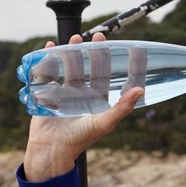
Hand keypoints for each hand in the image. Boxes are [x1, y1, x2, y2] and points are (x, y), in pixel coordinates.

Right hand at [23, 33, 143, 180]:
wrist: (51, 151)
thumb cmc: (80, 139)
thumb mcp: (103, 122)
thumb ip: (122, 107)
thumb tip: (140, 90)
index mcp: (95, 99)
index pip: (104, 75)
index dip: (109, 60)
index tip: (113, 45)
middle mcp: (80, 94)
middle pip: (86, 67)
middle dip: (90, 51)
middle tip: (94, 36)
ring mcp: (62, 93)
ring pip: (67, 67)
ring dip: (70, 52)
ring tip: (74, 39)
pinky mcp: (45, 93)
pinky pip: (46, 73)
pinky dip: (47, 59)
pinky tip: (50, 47)